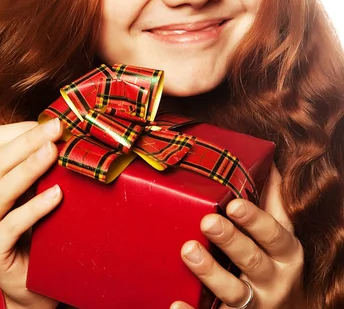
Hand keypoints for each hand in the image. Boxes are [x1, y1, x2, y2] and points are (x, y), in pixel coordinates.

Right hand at [0, 119, 63, 308]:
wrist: (34, 283)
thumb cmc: (37, 231)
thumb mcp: (34, 191)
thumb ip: (37, 165)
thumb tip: (62, 131)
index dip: (21, 130)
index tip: (52, 122)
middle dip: (29, 140)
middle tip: (57, 128)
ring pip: (1, 189)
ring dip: (29, 167)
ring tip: (54, 153)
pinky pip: (12, 224)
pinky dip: (35, 207)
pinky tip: (57, 196)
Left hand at [172, 164, 304, 308]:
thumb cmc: (276, 263)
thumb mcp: (281, 236)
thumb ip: (273, 204)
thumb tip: (270, 164)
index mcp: (285, 253)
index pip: (273, 234)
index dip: (255, 219)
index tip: (234, 204)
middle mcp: (273, 280)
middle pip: (252, 260)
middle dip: (230, 240)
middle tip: (207, 221)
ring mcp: (254, 303)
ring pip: (234, 291)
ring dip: (210, 271)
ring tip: (188, 250)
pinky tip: (176, 304)